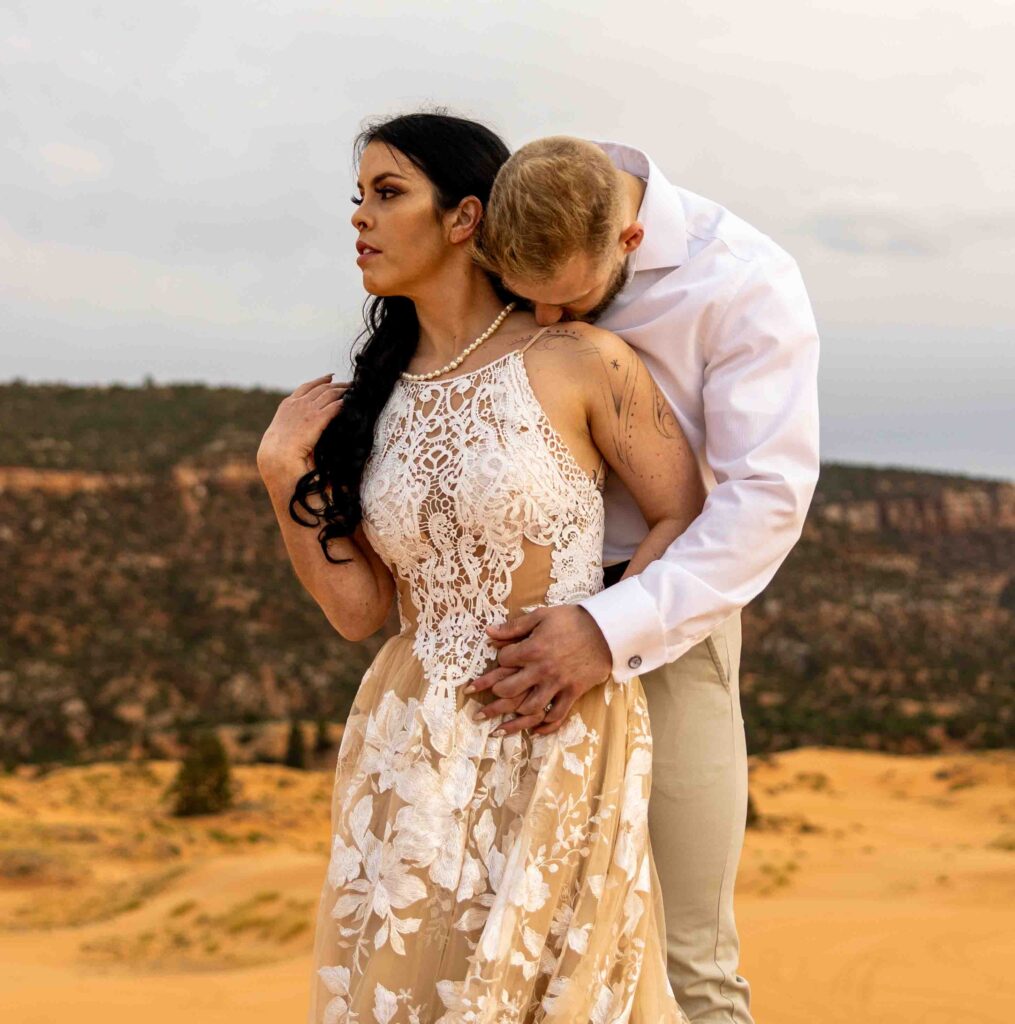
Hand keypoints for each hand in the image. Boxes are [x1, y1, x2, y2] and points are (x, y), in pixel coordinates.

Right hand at [257, 373, 350, 475]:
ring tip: (352, 389)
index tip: (329, 377)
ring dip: (343, 390)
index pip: (306, 387)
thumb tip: (301, 428)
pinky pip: (335, 406)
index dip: (320, 380)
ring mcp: (308, 409)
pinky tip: (351, 402)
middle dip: (336, 384)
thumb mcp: (282, 430)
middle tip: (347, 383)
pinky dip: (344, 402)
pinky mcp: (318, 418)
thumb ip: (293, 424)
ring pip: (330, 393)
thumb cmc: (278, 450)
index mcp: (288, 404)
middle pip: (321, 387)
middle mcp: (299, 403)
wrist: (278, 453)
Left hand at [465, 605, 613, 736]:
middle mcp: (542, 670)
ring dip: (517, 712)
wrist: (606, 630)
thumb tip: (489, 633)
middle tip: (496, 691)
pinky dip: (546, 725)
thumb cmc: (572, 620)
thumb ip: (514, 626)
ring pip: (530, 707)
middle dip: (498, 692)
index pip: (504, 660)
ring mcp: (558, 683)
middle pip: (509, 690)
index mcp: (533, 648)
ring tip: (510, 712)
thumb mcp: (541, 616)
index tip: (503, 658)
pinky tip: (536, 729)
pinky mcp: (573, 692)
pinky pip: (557, 715)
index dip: (500, 659)